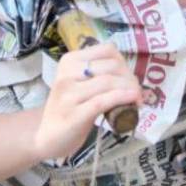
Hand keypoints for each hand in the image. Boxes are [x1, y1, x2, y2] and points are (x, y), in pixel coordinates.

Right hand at [31, 43, 141, 161]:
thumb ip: (98, 74)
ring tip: (137, 99)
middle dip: (130, 77)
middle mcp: (66, 74)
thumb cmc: (69, 108)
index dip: (123, 62)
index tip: (129, 76)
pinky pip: (103, 101)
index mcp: (69, 61)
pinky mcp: (74, 115)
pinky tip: (133, 100)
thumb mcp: (79, 83)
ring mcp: (69, 95)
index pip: (106, 50)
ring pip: (109, 82)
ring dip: (130, 89)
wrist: (48, 136)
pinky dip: (122, 98)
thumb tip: (129, 73)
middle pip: (110, 66)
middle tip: (136, 91)